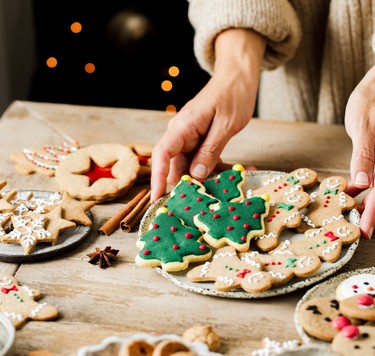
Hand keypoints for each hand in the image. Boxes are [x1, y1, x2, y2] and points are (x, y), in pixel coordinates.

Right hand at [151, 29, 265, 201]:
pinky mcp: (202, 141)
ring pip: (193, 167)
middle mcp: (183, 134)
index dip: (157, 177)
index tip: (157, 198)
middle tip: (209, 200)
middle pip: (177, 166)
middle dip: (191, 184)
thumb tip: (196, 175)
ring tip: (232, 185)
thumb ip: (210, 150)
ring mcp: (192, 138)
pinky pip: (205, 161)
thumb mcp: (225, 124)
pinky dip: (219, 168)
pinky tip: (238, 172)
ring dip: (210, 178)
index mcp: (183, 127)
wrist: (238, 77)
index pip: (162, 154)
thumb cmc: (233, 94)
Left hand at [345, 65, 374, 238]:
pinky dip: (365, 185)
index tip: (366, 231)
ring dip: (370, 201)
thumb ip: (365, 156)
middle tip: (361, 230)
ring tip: (354, 213)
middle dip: (373, 212)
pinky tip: (353, 190)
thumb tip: (363, 184)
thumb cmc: (372, 99)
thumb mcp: (364, 126)